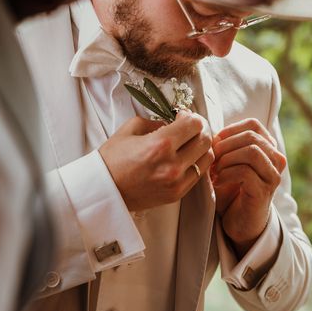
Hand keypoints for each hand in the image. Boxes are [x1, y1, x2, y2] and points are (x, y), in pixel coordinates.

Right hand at [99, 110, 213, 211]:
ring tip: (188, 144)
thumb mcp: (130, 128)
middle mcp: (172, 164)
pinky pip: (199, 174)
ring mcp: (176, 182)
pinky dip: (196, 163)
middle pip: (205, 140)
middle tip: (188, 127)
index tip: (182, 116)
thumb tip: (172, 122)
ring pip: (207, 158)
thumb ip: (155, 121)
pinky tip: (184, 158)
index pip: (195, 124)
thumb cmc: (112, 158)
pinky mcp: (176, 194)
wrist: (103, 189)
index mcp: (161, 144)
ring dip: (201, 147)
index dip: (192, 116)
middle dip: (199, 129)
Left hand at [210, 118, 285, 256]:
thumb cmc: (231, 189)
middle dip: (225, 145)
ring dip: (227, 159)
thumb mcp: (228, 162)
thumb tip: (203, 127)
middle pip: (251, 136)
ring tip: (215, 171)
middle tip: (211, 159)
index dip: (230, 130)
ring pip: (252, 152)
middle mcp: (276, 160)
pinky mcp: (264, 192)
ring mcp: (272, 176)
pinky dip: (226, 174)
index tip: (215, 143)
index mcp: (268, 148)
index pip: (254, 125)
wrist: (239, 221)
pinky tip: (218, 182)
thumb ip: (223, 144)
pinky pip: (245, 172)